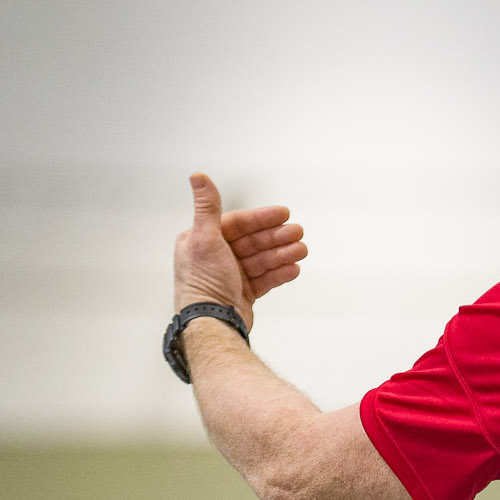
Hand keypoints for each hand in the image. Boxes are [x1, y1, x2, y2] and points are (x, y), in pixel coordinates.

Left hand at [172, 174, 307, 330]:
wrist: (213, 324)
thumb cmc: (203, 284)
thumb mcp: (205, 238)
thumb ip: (206, 207)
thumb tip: (197, 175)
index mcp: (201, 242)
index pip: (237, 224)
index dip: (261, 218)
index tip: (283, 213)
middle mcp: (213, 258)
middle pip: (252, 241)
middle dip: (276, 237)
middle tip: (299, 233)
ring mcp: (229, 277)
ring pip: (261, 260)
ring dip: (282, 254)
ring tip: (302, 251)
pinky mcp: (241, 294)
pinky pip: (264, 279)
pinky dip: (279, 273)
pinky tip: (293, 268)